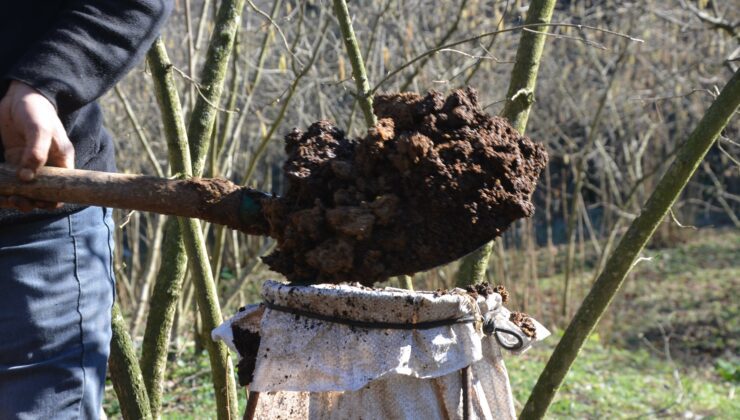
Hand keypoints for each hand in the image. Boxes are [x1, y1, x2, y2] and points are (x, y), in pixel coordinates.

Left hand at [0, 80, 74, 210]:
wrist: (20, 95)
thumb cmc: (37, 111)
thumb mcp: (40, 131)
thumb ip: (36, 153)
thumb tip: (27, 178)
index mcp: (61, 161)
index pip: (62, 187)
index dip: (54, 199)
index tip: (40, 203)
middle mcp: (47, 165)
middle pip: (43, 191)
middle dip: (33, 200)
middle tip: (19, 201)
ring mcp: (30, 163)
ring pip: (26, 187)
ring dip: (19, 196)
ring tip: (10, 198)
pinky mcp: (15, 158)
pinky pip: (11, 177)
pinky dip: (7, 185)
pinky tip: (2, 190)